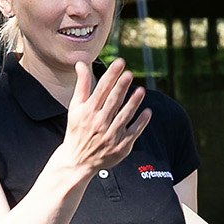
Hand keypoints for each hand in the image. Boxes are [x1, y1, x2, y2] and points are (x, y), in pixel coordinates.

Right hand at [51, 59, 148, 176]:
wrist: (77, 161)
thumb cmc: (77, 129)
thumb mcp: (75, 107)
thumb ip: (82, 85)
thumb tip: (81, 63)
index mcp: (88, 111)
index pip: (101, 89)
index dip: (111, 75)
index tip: (120, 63)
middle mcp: (99, 122)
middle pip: (113, 101)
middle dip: (121, 87)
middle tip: (130, 74)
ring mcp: (110, 135)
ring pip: (124, 116)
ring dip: (133, 103)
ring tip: (141, 90)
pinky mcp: (120, 147)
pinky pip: (133, 132)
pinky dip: (141, 122)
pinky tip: (147, 111)